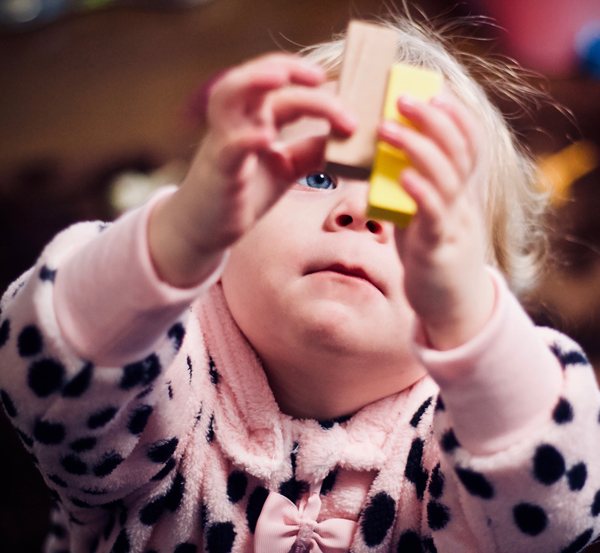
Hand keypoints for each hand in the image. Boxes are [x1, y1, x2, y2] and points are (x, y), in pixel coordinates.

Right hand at [149, 54, 355, 286]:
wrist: (207, 226)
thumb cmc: (247, 191)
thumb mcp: (288, 167)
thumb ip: (313, 150)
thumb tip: (350, 137)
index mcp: (256, 117)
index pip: (284, 89)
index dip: (314, 89)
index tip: (346, 100)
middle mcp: (237, 121)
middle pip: (254, 77)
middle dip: (285, 67)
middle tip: (319, 75)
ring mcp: (224, 142)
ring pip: (227, 96)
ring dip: (252, 80)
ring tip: (281, 77)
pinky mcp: (219, 170)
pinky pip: (228, 147)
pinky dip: (246, 138)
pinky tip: (266, 137)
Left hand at [377, 93, 494, 349]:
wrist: (450, 305)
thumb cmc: (432, 255)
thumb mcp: (423, 216)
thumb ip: (411, 190)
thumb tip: (382, 163)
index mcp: (459, 192)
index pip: (469, 143)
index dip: (456, 114)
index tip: (434, 89)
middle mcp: (462, 203)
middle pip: (458, 151)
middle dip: (433, 119)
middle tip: (403, 97)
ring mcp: (453, 225)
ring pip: (446, 178)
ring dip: (417, 148)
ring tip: (388, 127)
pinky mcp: (438, 249)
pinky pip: (433, 216)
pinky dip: (420, 192)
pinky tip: (402, 176)